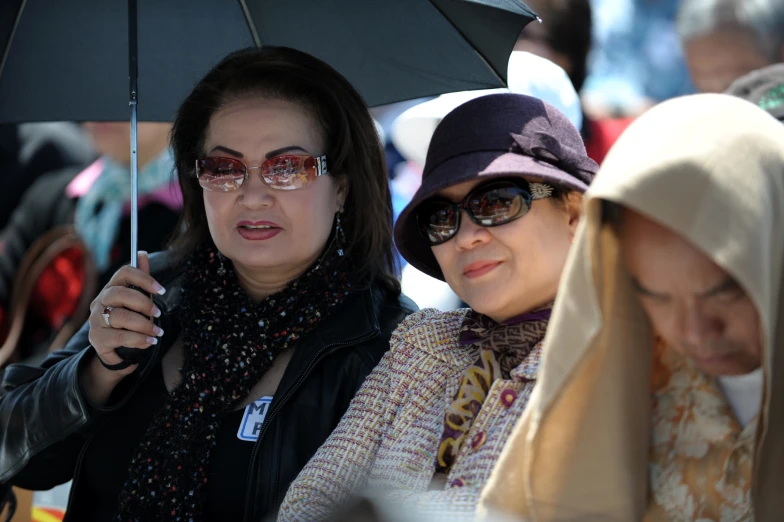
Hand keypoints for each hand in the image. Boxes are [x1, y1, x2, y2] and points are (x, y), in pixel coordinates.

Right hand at [87, 251, 165, 376]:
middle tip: (159, 314)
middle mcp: (100, 300)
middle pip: (120, 293)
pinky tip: (150, 341)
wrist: (117, 349)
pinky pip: (119, 336)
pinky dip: (138, 339)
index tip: (162, 290)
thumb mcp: (138, 301)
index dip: (144, 278)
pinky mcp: (96, 337)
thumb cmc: (130, 320)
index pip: (124, 273)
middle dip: (144, 303)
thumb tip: (142, 254)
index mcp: (112, 287)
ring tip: (158, 332)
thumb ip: (141, 281)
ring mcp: (95, 319)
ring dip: (144, 325)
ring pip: (120, 316)